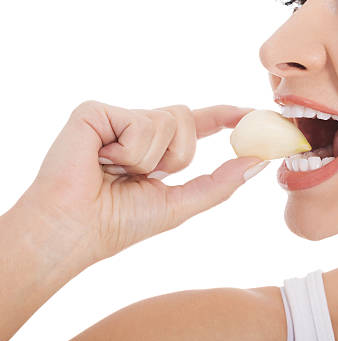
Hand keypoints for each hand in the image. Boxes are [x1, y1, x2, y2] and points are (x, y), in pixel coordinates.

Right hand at [14, 100, 268, 262]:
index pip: (199, 123)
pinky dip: (130, 150)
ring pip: (167, 120)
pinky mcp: (96, 111)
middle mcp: (139, 127)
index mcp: (157, 147)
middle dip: (177, 155)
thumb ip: (221, 182)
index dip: (225, 115)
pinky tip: (102, 159)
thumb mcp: (181, 203)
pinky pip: (141, 121)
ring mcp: (118, 117)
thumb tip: (259, 161)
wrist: (76, 229)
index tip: (253, 112)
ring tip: (116, 170)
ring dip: (150, 158)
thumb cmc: (119, 222)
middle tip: (143, 176)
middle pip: (187, 118)